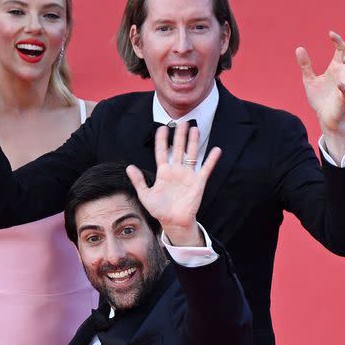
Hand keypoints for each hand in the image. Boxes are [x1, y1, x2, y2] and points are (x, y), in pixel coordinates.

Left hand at [126, 123, 220, 245]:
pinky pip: (206, 168)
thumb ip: (138, 181)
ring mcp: (188, 175)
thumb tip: (128, 167)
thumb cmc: (159, 209)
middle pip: (177, 149)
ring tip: (195, 128)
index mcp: (163, 172)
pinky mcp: (198, 182)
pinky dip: (211, 159)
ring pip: (191, 154)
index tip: (161, 128)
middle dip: (179, 135)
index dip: (161, 140)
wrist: (173, 222)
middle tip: (181, 122)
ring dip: (193, 142)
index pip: (161, 152)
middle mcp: (176, 170)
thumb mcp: (145, 195)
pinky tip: (216, 149)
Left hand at [296, 31, 344, 134]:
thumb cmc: (319, 97)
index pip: (342, 50)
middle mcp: (343, 75)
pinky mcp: (344, 99)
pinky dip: (344, 87)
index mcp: (336, 68)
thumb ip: (305, 65)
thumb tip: (299, 48)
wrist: (323, 116)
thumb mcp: (309, 79)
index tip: (330, 33)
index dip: (338, 40)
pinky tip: (338, 84)